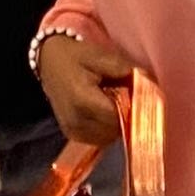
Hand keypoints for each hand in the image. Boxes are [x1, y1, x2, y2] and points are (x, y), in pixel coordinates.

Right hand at [34, 30, 134, 146]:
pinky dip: (107, 130)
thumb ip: (122, 69)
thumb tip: (145, 83)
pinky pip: (99, 140)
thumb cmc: (76, 57)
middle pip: (115, 130)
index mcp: (82, 100)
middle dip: (126, 117)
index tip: (138, 97)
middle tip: (126, 98)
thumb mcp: (99, 55)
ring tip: (114, 104)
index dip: (132, 109)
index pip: (117, 117)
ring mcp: (72, 130)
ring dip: (117, 125)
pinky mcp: (72, 135)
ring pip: (109, 138)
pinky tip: (105, 113)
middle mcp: (76, 120)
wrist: (49, 62)